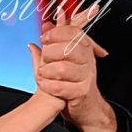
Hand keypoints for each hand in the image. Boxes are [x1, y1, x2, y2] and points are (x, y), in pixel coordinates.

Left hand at [35, 7, 119, 131]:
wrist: (86, 107)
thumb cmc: (71, 81)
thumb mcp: (63, 59)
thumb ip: (55, 41)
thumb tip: (46, 24)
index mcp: (84, 49)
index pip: (73, 32)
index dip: (56, 33)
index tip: (44, 37)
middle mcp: (88, 61)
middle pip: (67, 49)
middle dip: (49, 53)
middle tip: (43, 60)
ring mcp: (86, 77)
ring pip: (63, 68)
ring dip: (48, 72)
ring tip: (43, 75)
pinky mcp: (82, 92)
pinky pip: (62, 87)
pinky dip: (49, 86)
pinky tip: (45, 85)